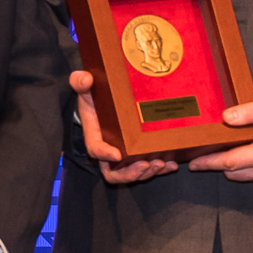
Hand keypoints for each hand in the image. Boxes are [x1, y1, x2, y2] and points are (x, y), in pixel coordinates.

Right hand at [71, 69, 176, 184]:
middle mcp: (109, 150)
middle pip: (115, 172)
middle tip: (146, 164)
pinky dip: (160, 170)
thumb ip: (80, 82)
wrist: (103, 99)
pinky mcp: (138, 154)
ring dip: (147, 173)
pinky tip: (172, 164)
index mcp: (95, 135)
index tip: (117, 155)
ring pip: (133, 173)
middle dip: (131, 173)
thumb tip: (86, 79)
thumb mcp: (84, 86)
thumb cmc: (93, 95)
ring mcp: (125, 155)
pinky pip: (147, 168)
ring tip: (161, 164)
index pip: (96, 149)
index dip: (104, 154)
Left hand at [191, 95, 252, 184]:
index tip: (193, 162)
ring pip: (242, 176)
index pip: (230, 161)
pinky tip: (243, 153)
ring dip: (231, 167)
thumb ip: (249, 112)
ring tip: (221, 152)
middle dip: (216, 165)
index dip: (209, 162)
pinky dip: (245, 168)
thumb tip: (225, 117)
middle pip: (233, 172)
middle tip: (201, 155)